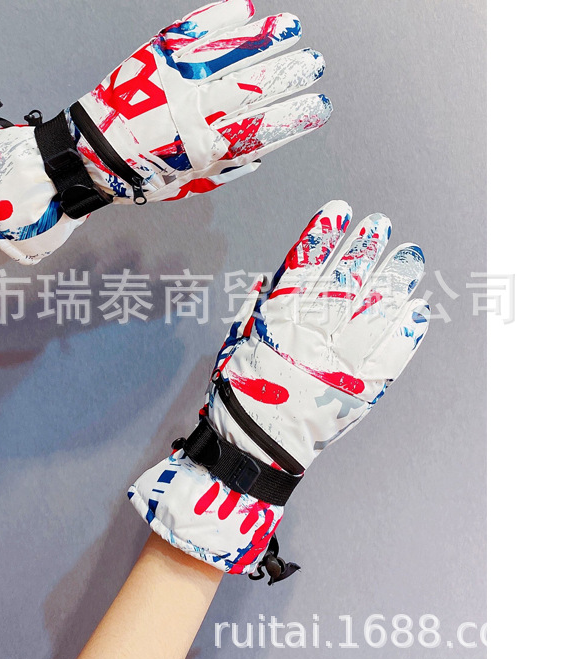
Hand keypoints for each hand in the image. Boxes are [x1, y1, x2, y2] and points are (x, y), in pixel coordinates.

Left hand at [0, 0, 331, 263]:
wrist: (88, 152)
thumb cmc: (140, 173)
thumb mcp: (188, 184)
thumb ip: (226, 166)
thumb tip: (259, 151)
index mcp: (205, 145)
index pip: (263, 127)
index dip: (296, 115)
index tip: (321, 106)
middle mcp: (194, 108)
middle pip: (255, 85)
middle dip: (291, 73)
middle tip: (315, 64)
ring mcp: (175, 77)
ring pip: (231, 51)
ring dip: (266, 37)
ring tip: (293, 26)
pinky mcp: (156, 55)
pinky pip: (195, 30)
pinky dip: (221, 15)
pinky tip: (246, 6)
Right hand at [128, 200, 429, 581]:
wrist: (258, 447)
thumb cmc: (242, 392)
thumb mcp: (239, 341)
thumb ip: (260, 308)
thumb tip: (275, 276)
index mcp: (279, 321)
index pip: (304, 268)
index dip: (322, 237)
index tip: (339, 211)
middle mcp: (312, 335)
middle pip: (344, 282)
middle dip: (363, 249)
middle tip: (381, 225)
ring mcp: (340, 361)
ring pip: (372, 312)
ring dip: (392, 281)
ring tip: (410, 255)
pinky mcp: (361, 388)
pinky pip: (390, 356)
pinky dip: (405, 332)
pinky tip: (419, 308)